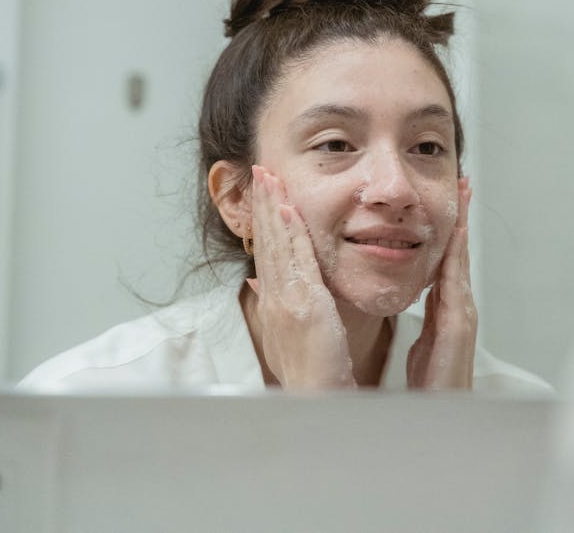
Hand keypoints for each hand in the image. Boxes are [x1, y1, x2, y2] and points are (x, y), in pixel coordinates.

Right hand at [246, 165, 354, 389]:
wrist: (314, 402)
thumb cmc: (312, 374)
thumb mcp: (292, 335)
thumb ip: (282, 307)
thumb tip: (260, 284)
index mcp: (276, 305)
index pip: (268, 253)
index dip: (264, 221)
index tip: (264, 194)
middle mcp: (275, 299)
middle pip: (266, 242)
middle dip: (262, 205)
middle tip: (260, 171)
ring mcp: (285, 301)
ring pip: (276, 244)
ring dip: (271, 208)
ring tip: (268, 177)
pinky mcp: (301, 306)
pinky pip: (293, 260)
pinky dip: (288, 232)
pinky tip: (286, 208)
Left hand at [406, 177, 476, 389]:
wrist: (433, 426)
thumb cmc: (425, 392)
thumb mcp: (420, 349)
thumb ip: (421, 326)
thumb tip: (413, 305)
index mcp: (445, 315)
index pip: (444, 263)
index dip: (447, 232)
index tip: (448, 200)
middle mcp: (457, 313)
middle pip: (458, 256)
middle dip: (461, 219)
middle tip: (462, 183)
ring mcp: (461, 321)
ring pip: (460, 263)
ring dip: (461, 229)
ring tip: (462, 195)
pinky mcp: (458, 332)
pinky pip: (456, 286)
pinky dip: (457, 259)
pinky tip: (456, 236)